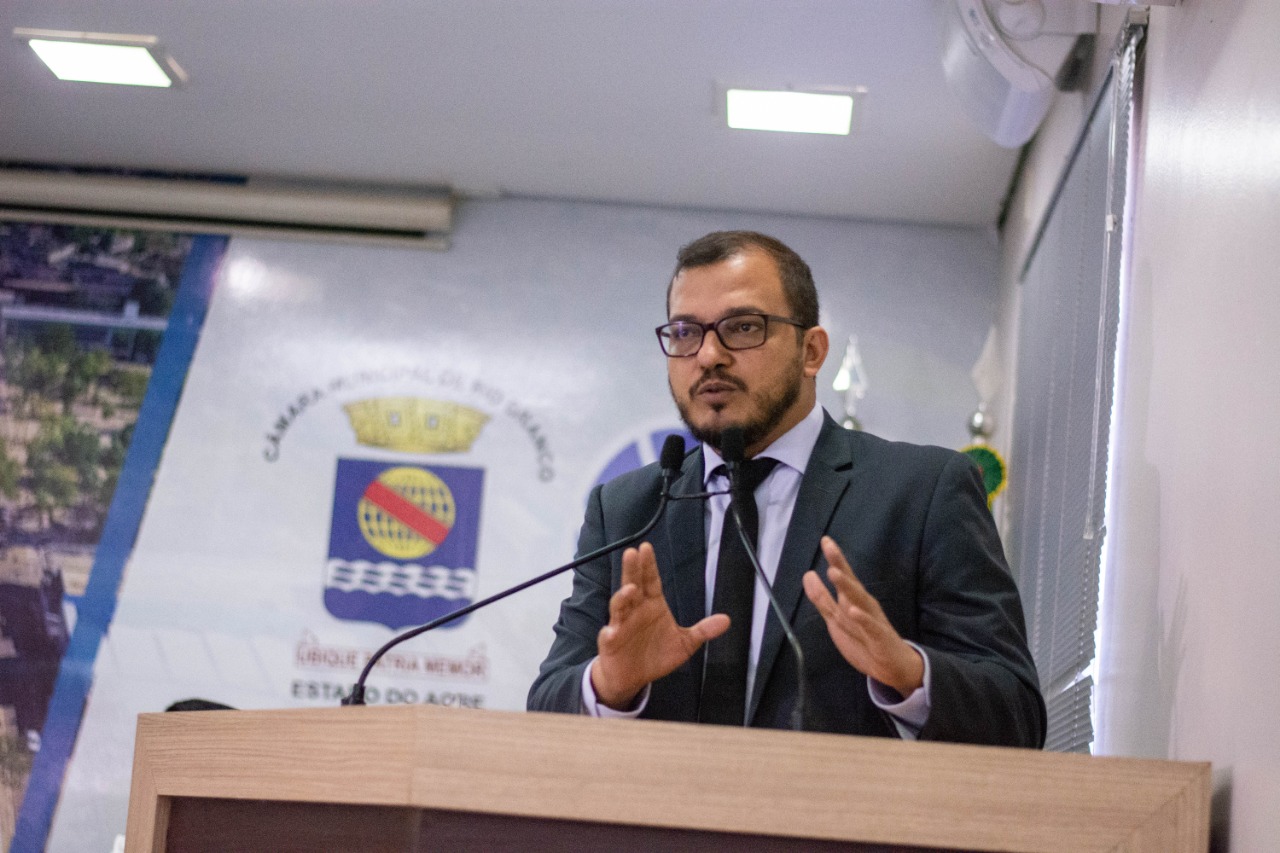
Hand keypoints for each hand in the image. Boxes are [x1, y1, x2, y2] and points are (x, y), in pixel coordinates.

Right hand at [590, 542, 728, 709]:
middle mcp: (636, 610)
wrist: (633, 678)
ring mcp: (621, 625)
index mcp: (653, 605)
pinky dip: (610, 632)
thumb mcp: (684, 643)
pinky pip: (609, 635)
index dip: (649, 565)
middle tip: (632, 553)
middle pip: (633, 585)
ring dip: (622, 597)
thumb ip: (703, 630)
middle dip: (632, 570)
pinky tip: (611, 631)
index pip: (651, 581)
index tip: (646, 548)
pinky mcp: (612, 642)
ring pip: (619, 606)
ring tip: (630, 589)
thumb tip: (726, 620)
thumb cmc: (655, 655)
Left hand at [802, 536, 923, 696]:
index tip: (825, 540)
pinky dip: (863, 618)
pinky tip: (853, 610)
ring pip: (860, 601)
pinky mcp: (880, 638)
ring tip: (833, 572)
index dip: (835, 559)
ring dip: (847, 587)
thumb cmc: (864, 639)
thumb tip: (808, 574)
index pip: (844, 576)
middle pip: (851, 583)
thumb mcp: (837, 619)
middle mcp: (865, 606)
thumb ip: (822, 598)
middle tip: (830, 548)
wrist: (893, 666)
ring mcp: (873, 620)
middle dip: (840, 565)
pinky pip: (871, 627)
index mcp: (854, 600)